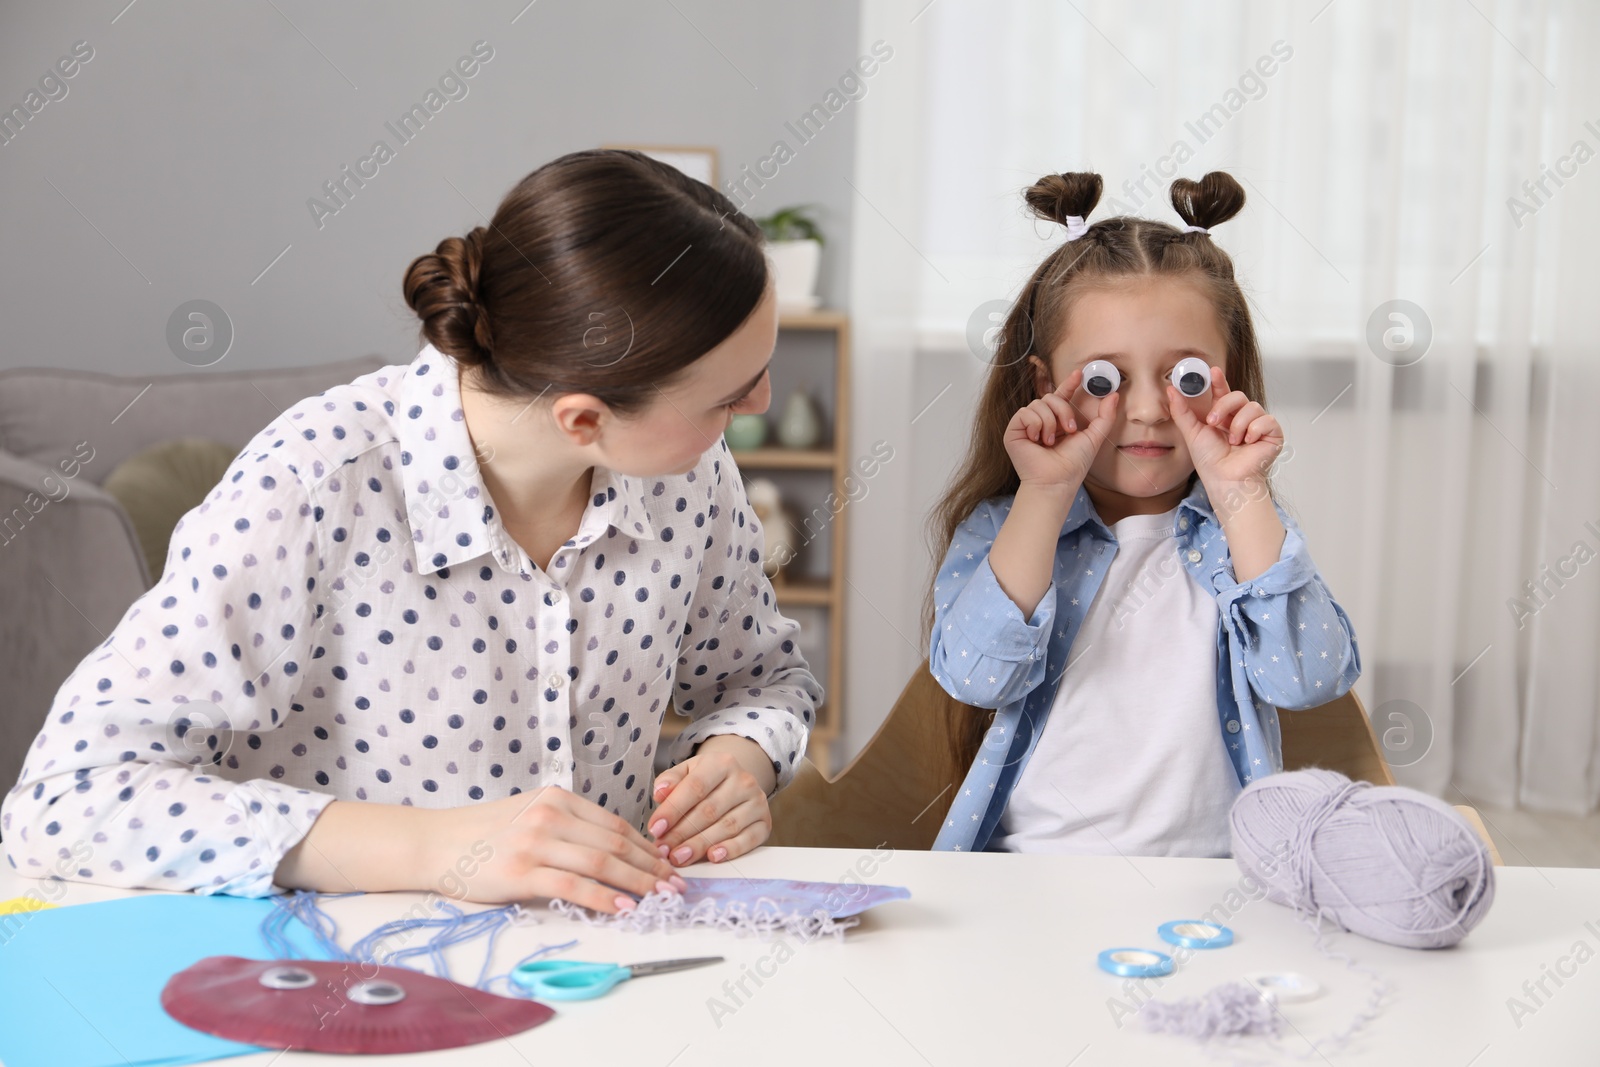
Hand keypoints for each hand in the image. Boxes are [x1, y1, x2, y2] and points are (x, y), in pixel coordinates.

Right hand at [425, 787, 684, 913]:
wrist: (435, 843)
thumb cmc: (483, 834)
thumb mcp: (530, 814)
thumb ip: (567, 825)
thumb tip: (613, 849)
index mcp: (556, 798)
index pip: (613, 824)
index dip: (645, 847)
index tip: (665, 864)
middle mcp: (550, 815)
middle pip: (614, 843)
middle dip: (650, 866)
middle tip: (674, 885)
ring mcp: (536, 843)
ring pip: (602, 863)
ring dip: (638, 883)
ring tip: (660, 898)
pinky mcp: (523, 872)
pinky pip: (575, 887)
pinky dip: (606, 898)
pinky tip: (625, 908)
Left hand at [649, 735, 774, 865]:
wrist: (736, 783)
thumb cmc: (704, 782)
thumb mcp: (686, 772)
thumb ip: (669, 781)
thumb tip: (660, 794)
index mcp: (722, 763)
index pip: (695, 787)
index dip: (673, 810)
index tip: (655, 828)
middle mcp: (744, 780)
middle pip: (709, 810)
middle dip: (682, 833)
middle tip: (663, 849)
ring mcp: (757, 802)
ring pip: (727, 827)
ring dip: (700, 845)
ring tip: (678, 858)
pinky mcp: (765, 823)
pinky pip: (748, 839)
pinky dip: (731, 850)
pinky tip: (712, 857)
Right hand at [1003, 366, 1118, 497]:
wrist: (1056, 481)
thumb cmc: (1073, 465)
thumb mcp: (1093, 438)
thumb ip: (1105, 417)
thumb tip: (1113, 395)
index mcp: (1057, 422)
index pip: (1061, 397)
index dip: (1068, 384)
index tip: (1079, 374)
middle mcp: (1041, 422)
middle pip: (1050, 397)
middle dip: (1063, 411)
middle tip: (1068, 430)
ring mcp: (1026, 426)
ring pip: (1038, 404)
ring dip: (1050, 422)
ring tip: (1050, 441)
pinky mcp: (1013, 431)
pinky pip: (1025, 413)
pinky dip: (1035, 425)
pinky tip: (1037, 440)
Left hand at [1166, 366, 1283, 492]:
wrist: (1226, 481)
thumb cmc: (1211, 462)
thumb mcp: (1192, 433)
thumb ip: (1182, 411)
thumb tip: (1171, 390)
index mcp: (1224, 417)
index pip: (1223, 393)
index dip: (1218, 381)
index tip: (1213, 371)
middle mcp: (1241, 418)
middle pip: (1238, 396)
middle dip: (1224, 406)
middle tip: (1214, 423)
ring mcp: (1257, 425)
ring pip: (1252, 406)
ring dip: (1238, 425)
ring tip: (1234, 442)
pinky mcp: (1272, 433)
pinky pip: (1267, 420)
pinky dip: (1255, 431)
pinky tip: (1249, 443)